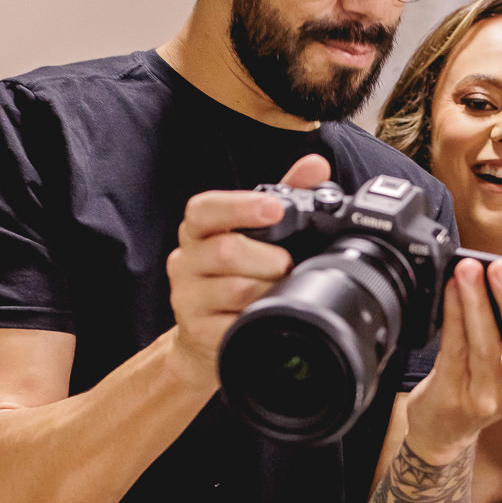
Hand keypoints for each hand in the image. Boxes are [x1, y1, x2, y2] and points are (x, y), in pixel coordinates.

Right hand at [165, 152, 330, 387]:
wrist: (207, 336)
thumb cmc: (237, 275)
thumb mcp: (258, 234)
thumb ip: (286, 195)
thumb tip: (315, 165)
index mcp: (198, 230)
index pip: (205, 209)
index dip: (240, 206)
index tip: (274, 209)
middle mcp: (185, 260)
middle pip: (228, 251)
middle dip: (270, 259)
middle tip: (288, 265)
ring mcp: (187, 297)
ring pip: (237, 288)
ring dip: (270, 289)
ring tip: (281, 290)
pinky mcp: (197, 332)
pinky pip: (236, 324)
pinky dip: (259, 318)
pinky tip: (267, 315)